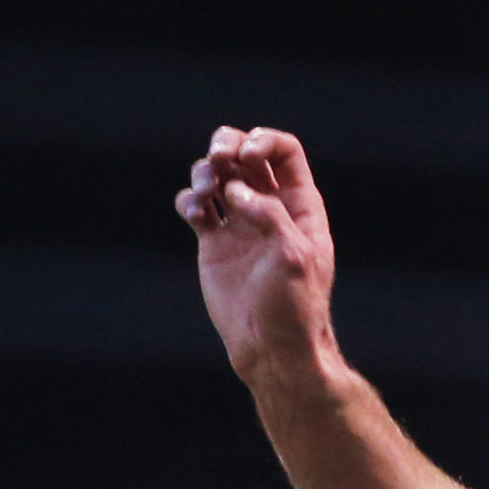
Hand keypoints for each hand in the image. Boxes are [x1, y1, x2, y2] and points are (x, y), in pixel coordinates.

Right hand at [178, 126, 338, 391]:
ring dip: (203, 171)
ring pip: (216, 175)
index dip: (263, 141)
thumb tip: (234, 190)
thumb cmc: (294, 306)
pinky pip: (195, 205)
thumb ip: (268, 214)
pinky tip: (195, 215)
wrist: (271, 347)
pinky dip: (188, 200)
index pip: (284, 151)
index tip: (247, 156)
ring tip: (203, 193)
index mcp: (299, 205)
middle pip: (244, 153)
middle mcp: (269, 207)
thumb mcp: (294, 256)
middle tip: (218, 160)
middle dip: (226, 145)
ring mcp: (240, 223)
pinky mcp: (214, 242)